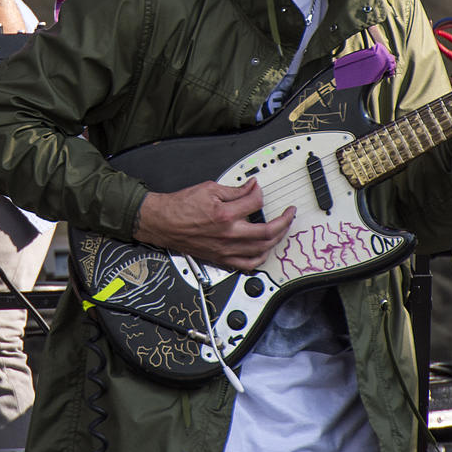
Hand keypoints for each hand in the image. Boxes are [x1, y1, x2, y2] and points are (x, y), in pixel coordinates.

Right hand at [133, 177, 295, 270]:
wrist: (162, 222)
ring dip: (277, 239)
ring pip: (261, 249)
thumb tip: (252, 187)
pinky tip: (265, 249)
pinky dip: (260, 257)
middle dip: (284, 221)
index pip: (256, 202)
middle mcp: (228, 234)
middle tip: (289, 214)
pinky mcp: (221, 258)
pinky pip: (247, 264)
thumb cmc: (181, 206)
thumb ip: (235, 190)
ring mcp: (226, 249)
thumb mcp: (209, 189)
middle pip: (268, 231)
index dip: (260, 193)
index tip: (259, 190)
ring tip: (282, 229)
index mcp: (225, 214)